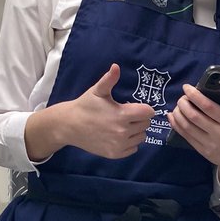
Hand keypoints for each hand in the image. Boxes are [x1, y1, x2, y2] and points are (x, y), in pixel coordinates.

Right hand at [35, 63, 153, 160]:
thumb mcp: (97, 91)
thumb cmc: (85, 106)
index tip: (135, 107)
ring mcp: (119, 144)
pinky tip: (120, 136)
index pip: (149, 113)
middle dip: (140, 119)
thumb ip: (109, 79)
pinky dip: (130, 142)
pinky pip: (134, 148)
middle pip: (146, 125)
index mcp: (122, 115)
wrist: (70, 125)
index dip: (144, 108)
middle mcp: (123, 132)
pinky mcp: (115, 154)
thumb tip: (116, 66)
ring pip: (141, 137)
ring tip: (123, 125)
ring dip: (136, 131)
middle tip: (127, 115)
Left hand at [170, 75, 219, 179]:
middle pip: (195, 117)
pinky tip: (172, 117)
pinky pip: (186, 137)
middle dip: (184, 104)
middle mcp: (219, 133)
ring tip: (177, 106)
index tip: (187, 88)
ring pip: (188, 127)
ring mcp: (209, 143)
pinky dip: (177, 126)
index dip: (195, 96)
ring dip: (178, 115)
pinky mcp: (202, 151)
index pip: (209, 107)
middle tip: (181, 97)